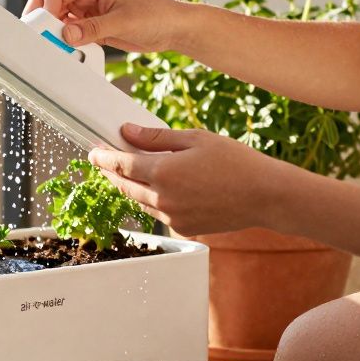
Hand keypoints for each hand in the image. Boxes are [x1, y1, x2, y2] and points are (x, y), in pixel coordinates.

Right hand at [22, 0, 182, 52]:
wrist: (172, 29)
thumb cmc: (155, 16)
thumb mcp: (123, 22)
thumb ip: (93, 28)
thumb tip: (66, 35)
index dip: (46, 10)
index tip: (45, 30)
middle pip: (50, 3)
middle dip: (42, 20)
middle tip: (39, 38)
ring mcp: (86, 10)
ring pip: (56, 19)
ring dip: (53, 33)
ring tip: (56, 48)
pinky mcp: (90, 26)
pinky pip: (69, 33)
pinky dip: (65, 42)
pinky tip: (68, 52)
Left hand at [88, 124, 292, 235]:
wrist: (265, 196)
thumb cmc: (236, 162)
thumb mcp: (195, 138)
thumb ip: (156, 138)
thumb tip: (128, 132)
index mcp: (163, 174)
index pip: (120, 165)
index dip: (103, 158)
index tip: (93, 151)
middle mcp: (163, 199)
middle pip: (125, 186)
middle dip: (111, 173)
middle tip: (104, 161)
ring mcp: (173, 217)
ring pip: (140, 201)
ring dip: (131, 187)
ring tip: (129, 171)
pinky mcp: (184, 228)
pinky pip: (159, 213)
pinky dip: (153, 200)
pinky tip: (159, 187)